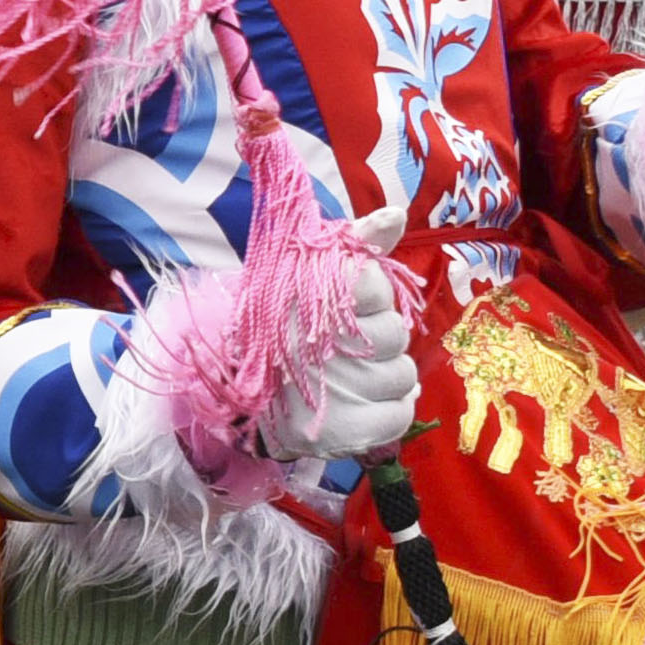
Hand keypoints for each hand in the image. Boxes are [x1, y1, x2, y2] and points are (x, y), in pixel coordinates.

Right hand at [251, 189, 423, 468]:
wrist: (240, 395)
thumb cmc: (283, 329)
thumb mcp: (307, 276)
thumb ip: (357, 244)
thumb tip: (396, 214)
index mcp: (309, 300)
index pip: (376, 287)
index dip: (369, 299)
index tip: (341, 309)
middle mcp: (321, 345)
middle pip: (395, 334)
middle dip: (378, 340)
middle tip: (342, 347)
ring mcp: (337, 391)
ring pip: (403, 375)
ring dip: (384, 376)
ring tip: (350, 377)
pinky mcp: (345, 431)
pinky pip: (400, 414)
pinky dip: (388, 410)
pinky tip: (361, 404)